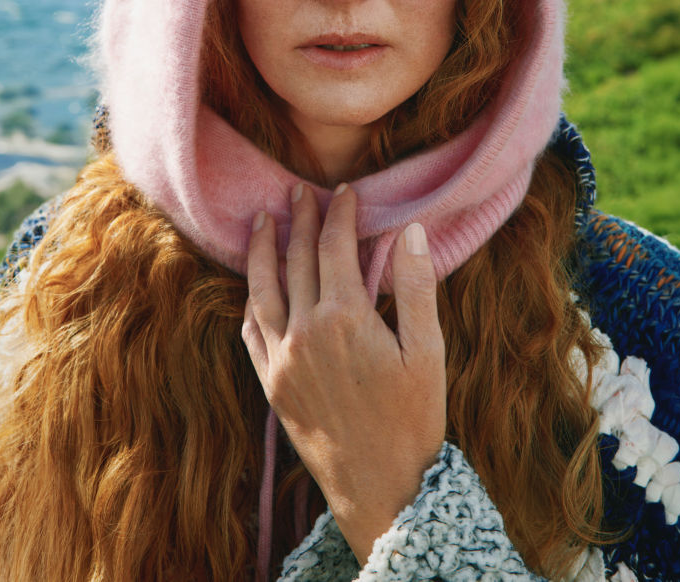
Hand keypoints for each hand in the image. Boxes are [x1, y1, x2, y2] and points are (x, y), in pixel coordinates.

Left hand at [241, 182, 445, 564]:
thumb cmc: (414, 418)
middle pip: (297, 259)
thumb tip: (412, 230)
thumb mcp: (428, 351)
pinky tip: (252, 289)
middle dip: (300, 220)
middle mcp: (306, 331)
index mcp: (345, 317)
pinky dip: (251, 303)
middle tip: (299, 191)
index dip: (339, 213)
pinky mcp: (272, 385)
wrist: (382, 487)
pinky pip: (252, 333)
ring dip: (263, 251)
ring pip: (263, 290)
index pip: (336, 246)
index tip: (343, 191)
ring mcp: (283, 359)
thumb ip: (416, 286)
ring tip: (263, 221)